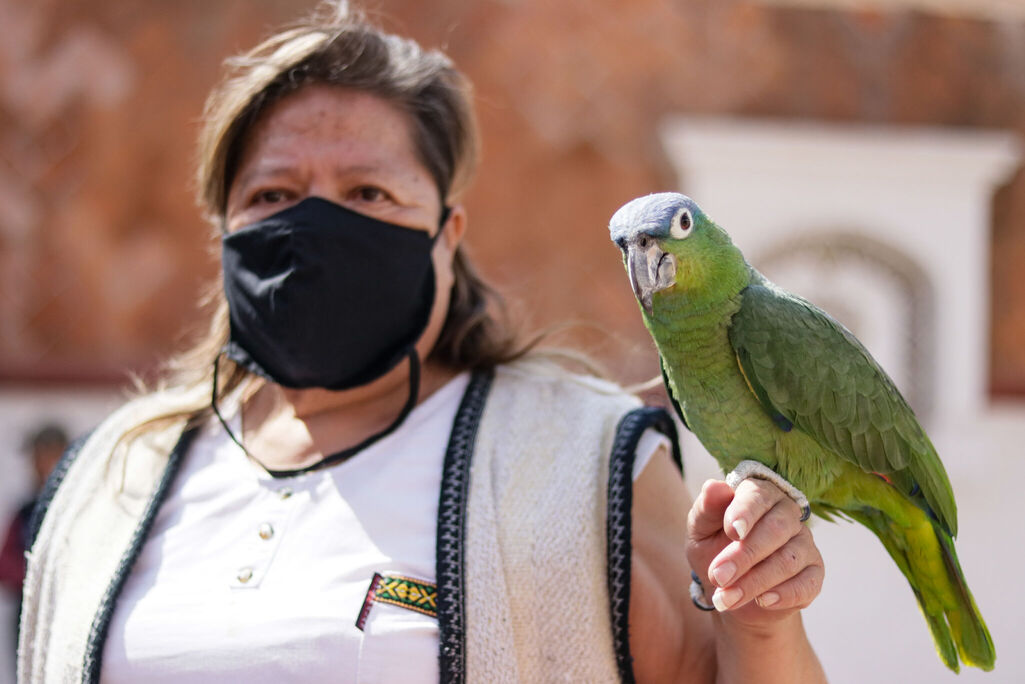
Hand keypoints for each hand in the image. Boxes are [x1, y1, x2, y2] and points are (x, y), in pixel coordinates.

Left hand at [685, 478, 823, 626]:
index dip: (745, 513)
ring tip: (726, 598)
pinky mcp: (814, 573)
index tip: (732, 532)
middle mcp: (787, 514)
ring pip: (788, 560)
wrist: (730, 589)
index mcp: (759, 495)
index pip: (758, 496)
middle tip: (717, 577)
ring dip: (754, 582)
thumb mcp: (701, 530)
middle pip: (776, 530)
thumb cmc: (714, 549)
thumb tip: (713, 486)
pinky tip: (763, 601)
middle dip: (744, 556)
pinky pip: (807, 584)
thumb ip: (706, 509)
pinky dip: (784, 594)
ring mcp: (804, 544)